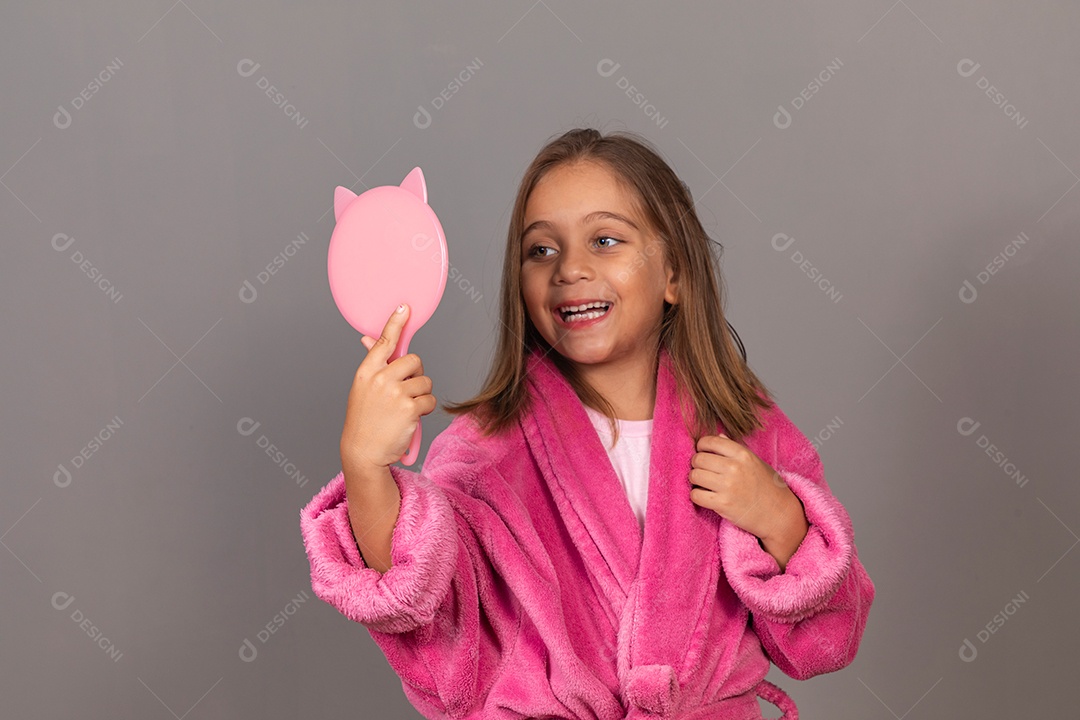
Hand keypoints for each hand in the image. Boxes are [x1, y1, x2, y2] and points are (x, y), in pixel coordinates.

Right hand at [339, 303, 436, 472]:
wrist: (364, 452)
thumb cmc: (364, 420)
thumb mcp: (362, 389)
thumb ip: (372, 365)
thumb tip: (368, 339)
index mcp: (366, 372)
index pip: (384, 342)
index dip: (396, 322)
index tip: (405, 307)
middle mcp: (380, 379)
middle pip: (414, 361)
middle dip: (416, 375)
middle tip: (405, 392)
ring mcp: (395, 393)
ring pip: (425, 382)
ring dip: (421, 395)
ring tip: (404, 409)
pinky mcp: (409, 408)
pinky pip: (429, 400)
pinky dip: (424, 410)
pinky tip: (410, 419)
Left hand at [688, 433, 797, 543]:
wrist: (779, 514)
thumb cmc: (768, 487)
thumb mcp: (756, 462)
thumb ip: (735, 449)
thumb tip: (719, 436)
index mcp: (743, 454)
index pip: (710, 441)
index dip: (701, 446)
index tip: (702, 452)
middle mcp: (734, 467)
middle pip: (698, 459)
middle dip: (697, 465)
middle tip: (703, 471)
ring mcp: (728, 486)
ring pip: (694, 476)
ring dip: (695, 480)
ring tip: (705, 484)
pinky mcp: (722, 503)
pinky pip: (695, 495)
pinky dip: (696, 496)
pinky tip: (706, 496)